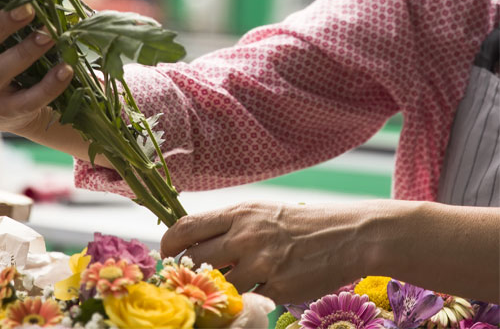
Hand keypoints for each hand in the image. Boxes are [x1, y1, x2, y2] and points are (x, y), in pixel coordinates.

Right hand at [0, 0, 73, 138]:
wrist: (20, 111)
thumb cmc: (12, 59)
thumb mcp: (4, 34)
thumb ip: (11, 4)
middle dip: (0, 24)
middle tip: (28, 8)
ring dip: (25, 51)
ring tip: (50, 35)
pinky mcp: (6, 112)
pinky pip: (27, 99)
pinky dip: (48, 84)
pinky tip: (66, 69)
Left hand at [160, 201, 378, 303]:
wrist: (347, 235)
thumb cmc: (297, 223)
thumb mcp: (258, 211)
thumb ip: (226, 225)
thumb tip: (189, 241)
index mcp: (238, 214)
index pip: (186, 228)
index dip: (169, 245)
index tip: (167, 255)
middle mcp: (246, 237)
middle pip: (196, 261)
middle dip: (189, 272)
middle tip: (192, 277)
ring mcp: (263, 265)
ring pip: (219, 286)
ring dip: (219, 290)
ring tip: (227, 287)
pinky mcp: (279, 290)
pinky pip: (248, 302)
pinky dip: (246, 302)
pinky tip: (254, 294)